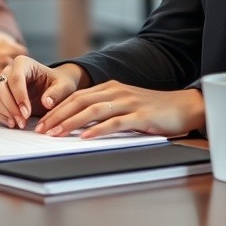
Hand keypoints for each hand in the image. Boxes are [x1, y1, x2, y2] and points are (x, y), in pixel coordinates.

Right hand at [0, 56, 89, 128]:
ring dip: (4, 113)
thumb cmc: (59, 84)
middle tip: (23, 122)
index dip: (20, 97)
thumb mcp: (64, 86)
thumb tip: (46, 102)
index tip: (27, 113)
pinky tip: (12, 123)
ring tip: (18, 125)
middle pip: (2, 87)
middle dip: (11, 107)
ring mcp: (3, 82)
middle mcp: (10, 70)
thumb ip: (57, 93)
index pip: (16, 78)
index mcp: (24, 63)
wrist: (53, 88)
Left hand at [36, 82, 205, 139]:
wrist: (182, 106)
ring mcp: (128, 102)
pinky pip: (116, 122)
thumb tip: (79, 125)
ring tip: (57, 134)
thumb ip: (105, 110)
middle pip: (80, 101)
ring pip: (94, 110)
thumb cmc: (152, 109)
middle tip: (42, 130)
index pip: (77, 97)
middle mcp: (116, 91)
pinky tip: (87, 137)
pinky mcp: (140, 115)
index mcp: (110, 88)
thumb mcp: (125, 105)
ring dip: (72, 122)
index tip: (43, 123)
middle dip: (59, 116)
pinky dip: (99, 129)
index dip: (58, 109)